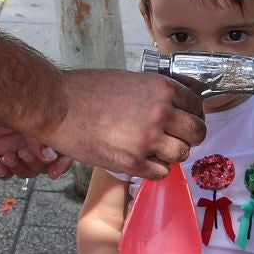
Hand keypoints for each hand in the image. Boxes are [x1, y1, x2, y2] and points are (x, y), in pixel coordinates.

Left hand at [0, 105, 70, 179]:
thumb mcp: (21, 107)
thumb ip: (37, 130)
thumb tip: (49, 156)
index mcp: (44, 119)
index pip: (61, 145)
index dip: (61, 162)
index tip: (54, 171)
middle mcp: (31, 132)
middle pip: (44, 161)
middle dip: (35, 163)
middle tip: (22, 154)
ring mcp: (14, 141)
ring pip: (26, 168)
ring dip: (19, 168)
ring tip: (7, 158)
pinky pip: (5, 169)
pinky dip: (4, 172)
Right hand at [37, 71, 205, 179]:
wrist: (57, 105)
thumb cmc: (85, 90)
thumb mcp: (128, 80)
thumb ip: (153, 94)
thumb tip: (172, 106)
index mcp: (161, 88)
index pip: (197, 105)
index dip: (192, 115)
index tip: (185, 121)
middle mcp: (160, 113)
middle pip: (196, 133)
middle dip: (188, 137)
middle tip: (174, 139)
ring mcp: (147, 139)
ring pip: (181, 154)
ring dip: (170, 154)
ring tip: (153, 150)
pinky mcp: (132, 162)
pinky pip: (160, 173)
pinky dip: (153, 169)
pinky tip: (140, 161)